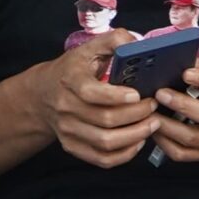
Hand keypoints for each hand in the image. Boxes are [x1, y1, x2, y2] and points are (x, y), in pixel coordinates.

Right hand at [34, 30, 159, 168]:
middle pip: (105, 120)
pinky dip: (124, 154)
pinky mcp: (73, 147)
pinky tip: (139, 141)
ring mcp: (68, 131)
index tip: (138, 94)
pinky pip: (101, 159)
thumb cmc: (74, 69)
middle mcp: (66, 108)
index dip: (116, 96)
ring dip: (135, 135)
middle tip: (155, 105)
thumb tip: (139, 43)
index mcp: (71, 80)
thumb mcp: (90, 47)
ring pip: (105, 142)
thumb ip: (115, 40)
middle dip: (137, 114)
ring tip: (153, 123)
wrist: (43, 95)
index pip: (91, 93)